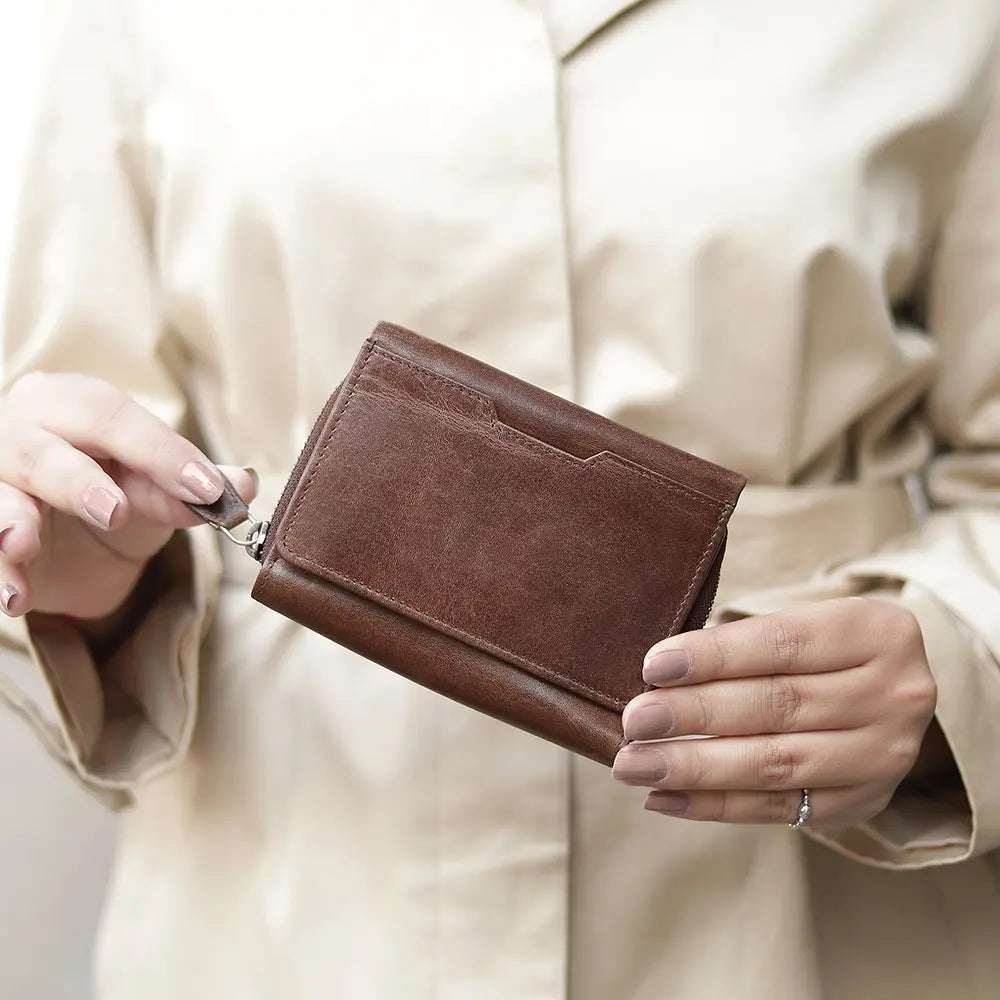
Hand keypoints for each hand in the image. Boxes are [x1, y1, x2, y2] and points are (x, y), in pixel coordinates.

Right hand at [0, 372, 256, 620]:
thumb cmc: (115, 488)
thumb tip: (244, 485)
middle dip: (77, 479)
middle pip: (42, 447)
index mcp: (71, 404)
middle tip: (113, 511)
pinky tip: (15, 597)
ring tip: (25, 541)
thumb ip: (196, 486)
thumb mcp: (158, 489)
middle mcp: (21, 431)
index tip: (205, 489)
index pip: (112, 416)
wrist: (72, 537)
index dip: (160, 452)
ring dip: (10, 516)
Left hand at [613, 598, 938, 828]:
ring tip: (635, 764)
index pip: (782, 644)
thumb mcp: (803, 624)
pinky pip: (776, 808)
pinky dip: (713, 804)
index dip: (715, 656)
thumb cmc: (821, 649)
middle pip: (777, 706)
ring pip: (775, 763)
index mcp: (876, 632)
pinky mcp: (861, 804)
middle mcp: (893, 695)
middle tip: (635, 721)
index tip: (654, 666)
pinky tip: (664, 797)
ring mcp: (883, 757)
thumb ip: (742, 645)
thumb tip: (656, 676)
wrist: (889, 696)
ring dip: (695, 767)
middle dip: (696, 715)